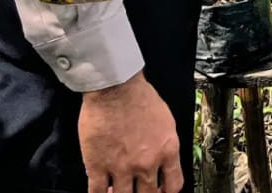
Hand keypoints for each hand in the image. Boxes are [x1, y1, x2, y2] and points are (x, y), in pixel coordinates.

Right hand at [79, 71, 181, 192]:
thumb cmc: (139, 96)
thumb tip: (162, 157)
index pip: (174, 185)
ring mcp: (122, 167)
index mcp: (167, 150)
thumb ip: (164, 144)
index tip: (161, 191)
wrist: (115, 88)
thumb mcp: (166, 120)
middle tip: (139, 191)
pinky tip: (102, 192)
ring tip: (118, 190)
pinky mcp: (97, 166)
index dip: (167, 192)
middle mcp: (147, 163)